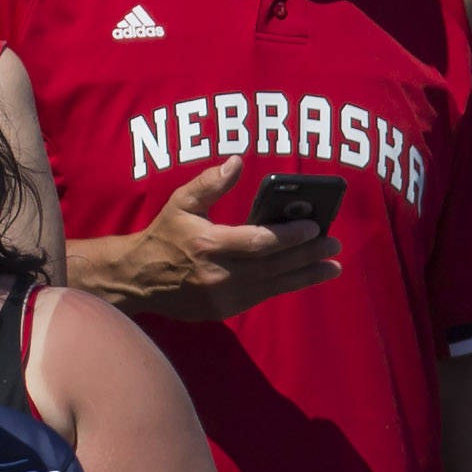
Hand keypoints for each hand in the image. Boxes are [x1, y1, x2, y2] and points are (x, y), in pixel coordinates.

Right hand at [74, 157, 340, 316]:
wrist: (137, 279)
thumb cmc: (163, 234)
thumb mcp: (181, 202)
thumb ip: (211, 182)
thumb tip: (238, 161)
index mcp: (209, 244)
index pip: (260, 241)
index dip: (291, 234)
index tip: (315, 226)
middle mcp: (219, 274)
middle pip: (275, 264)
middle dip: (308, 254)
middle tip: (334, 244)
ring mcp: (223, 296)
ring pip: (274, 285)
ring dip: (306, 275)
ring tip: (332, 266)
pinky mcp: (224, 310)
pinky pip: (263, 296)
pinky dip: (286, 285)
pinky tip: (303, 277)